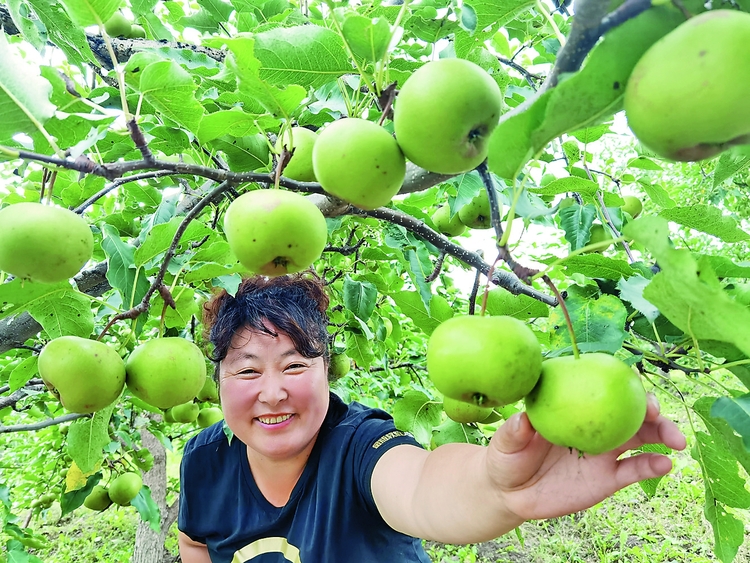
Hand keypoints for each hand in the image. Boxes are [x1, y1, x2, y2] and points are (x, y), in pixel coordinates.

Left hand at [486, 393, 686, 521]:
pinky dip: (653, 466)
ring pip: (640, 437)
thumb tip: (523, 419)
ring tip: (676, 441)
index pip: (599, 387)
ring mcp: (603, 450)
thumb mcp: (504, 443)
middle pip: (628, 410)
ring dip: (662, 434)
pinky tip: (665, 465)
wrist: (510, 494)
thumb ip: (515, 431)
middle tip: (657, 412)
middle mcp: (592, 424)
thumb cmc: (505, 458)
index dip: (618, 382)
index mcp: (571, 406)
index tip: (630, 384)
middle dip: (649, 407)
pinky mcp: (608, 478)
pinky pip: (635, 469)